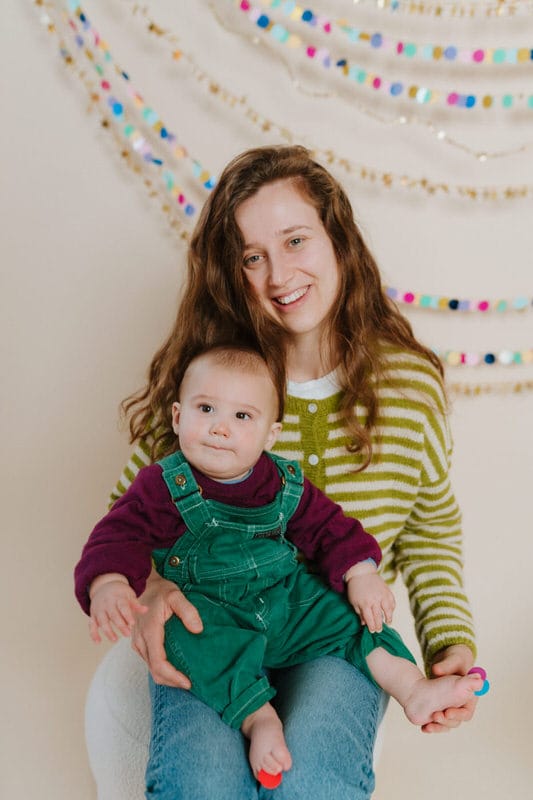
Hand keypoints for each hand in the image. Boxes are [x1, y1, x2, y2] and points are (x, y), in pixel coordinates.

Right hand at [89, 576, 147, 643]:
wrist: (104, 585)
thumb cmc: (120, 593)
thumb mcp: (129, 595)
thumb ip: (136, 605)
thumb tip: (146, 610)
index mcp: (118, 598)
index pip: (123, 607)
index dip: (127, 615)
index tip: (132, 624)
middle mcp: (107, 603)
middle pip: (113, 615)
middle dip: (120, 625)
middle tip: (128, 634)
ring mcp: (99, 610)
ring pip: (102, 621)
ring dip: (108, 631)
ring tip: (115, 640)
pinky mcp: (93, 615)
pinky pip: (91, 625)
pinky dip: (93, 633)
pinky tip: (98, 642)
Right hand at [131, 569, 202, 688]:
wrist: (144, 586)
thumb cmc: (160, 591)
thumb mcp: (176, 595)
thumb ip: (188, 611)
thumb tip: (198, 629)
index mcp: (150, 631)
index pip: (159, 662)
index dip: (173, 676)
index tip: (188, 682)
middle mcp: (140, 640)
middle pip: (154, 670)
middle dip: (172, 681)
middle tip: (190, 684)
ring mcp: (137, 642)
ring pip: (150, 668)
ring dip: (166, 677)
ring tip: (184, 678)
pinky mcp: (138, 643)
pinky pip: (149, 661)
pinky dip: (161, 669)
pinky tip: (174, 668)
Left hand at [345, 566, 394, 632]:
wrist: (361, 573)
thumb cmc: (355, 589)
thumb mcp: (354, 601)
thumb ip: (359, 613)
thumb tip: (364, 624)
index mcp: (365, 603)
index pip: (370, 619)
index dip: (371, 627)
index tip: (372, 631)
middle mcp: (375, 600)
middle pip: (379, 616)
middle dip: (379, 625)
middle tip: (379, 630)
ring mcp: (382, 595)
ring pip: (388, 610)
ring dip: (389, 618)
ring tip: (388, 622)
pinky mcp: (387, 590)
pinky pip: (392, 601)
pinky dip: (392, 608)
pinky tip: (390, 612)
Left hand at [421, 644, 476, 732]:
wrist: (447, 664)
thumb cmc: (455, 662)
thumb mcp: (453, 660)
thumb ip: (447, 666)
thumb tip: (436, 670)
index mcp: (469, 697)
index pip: (467, 712)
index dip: (459, 714)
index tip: (448, 712)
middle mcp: (460, 706)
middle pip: (455, 720)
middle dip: (446, 721)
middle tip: (436, 715)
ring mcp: (450, 708)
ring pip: (445, 723)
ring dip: (438, 725)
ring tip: (429, 725)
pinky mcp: (440, 710)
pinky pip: (436, 722)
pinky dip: (431, 725)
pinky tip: (424, 727)